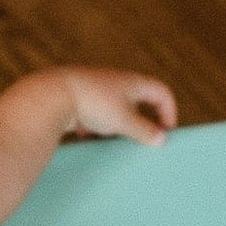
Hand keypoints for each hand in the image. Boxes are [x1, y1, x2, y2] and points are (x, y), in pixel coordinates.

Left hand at [58, 67, 176, 146]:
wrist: (56, 95)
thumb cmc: (94, 104)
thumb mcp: (124, 121)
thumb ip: (144, 130)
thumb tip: (161, 139)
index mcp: (133, 82)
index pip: (161, 92)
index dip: (169, 111)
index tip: (167, 133)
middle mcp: (117, 83)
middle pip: (138, 103)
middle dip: (141, 123)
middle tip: (141, 141)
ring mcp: (98, 91)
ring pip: (115, 112)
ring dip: (117, 128)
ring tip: (112, 143)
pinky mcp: (81, 101)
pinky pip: (94, 117)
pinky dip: (95, 129)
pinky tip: (87, 137)